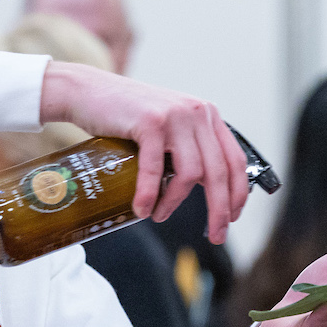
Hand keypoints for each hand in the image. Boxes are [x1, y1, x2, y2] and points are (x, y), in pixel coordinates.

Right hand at [38, 61, 251, 241]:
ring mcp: (175, 115)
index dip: (238, 193)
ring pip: (191, 173)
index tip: (232, 217)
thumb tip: (205, 187)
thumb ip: (188, 148)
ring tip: (159, 215)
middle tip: (215, 235)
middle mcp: (197, 113)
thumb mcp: (169, 127)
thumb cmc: (126, 116)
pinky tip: (142, 209)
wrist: (88, 91)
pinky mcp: (150, 121)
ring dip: (175, 203)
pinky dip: (149, 194)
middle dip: (219, 210)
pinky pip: (156, 168)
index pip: (235, 159)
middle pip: (219, 172)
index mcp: (207, 115)